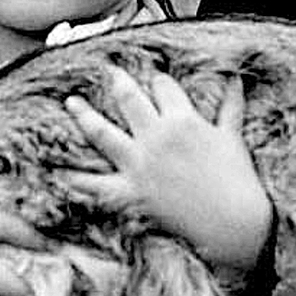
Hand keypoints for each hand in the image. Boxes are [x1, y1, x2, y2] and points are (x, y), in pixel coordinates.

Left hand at [63, 68, 273, 269]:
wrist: (232, 223)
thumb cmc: (238, 181)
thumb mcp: (233, 138)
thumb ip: (231, 106)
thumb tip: (237, 81)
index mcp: (183, 120)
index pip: (163, 88)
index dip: (158, 81)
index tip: (153, 80)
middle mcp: (156, 137)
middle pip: (128, 99)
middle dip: (116, 82)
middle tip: (106, 72)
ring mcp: (140, 164)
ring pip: (103, 132)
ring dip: (84, 115)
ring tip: (71, 103)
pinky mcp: (131, 192)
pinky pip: (96, 184)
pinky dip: (75, 179)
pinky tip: (58, 172)